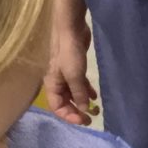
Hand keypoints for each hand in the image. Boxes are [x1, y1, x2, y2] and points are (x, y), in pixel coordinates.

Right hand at [45, 11, 98, 126]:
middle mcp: (57, 81)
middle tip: (91, 118)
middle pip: (65, 102)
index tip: (84, 120)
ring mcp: (66, 74)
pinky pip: (80, 84)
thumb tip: (84, 109)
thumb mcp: (74, 75)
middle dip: (77, 111)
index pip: (57, 107)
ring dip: (83, 102)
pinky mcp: (75, 67)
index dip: (69, 116)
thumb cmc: (69, 52)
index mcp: (52, 84)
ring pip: (73, 93)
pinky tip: (95, 96)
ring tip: (96, 109)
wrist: (71, 28)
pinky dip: (86, 91)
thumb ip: (79, 94)